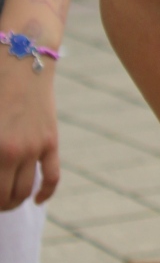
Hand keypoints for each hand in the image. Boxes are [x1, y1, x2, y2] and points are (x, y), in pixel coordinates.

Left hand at [0, 47, 59, 207]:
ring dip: (15, 202)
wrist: (21, 60)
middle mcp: (11, 152)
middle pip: (4, 196)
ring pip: (25, 191)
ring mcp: (33, 148)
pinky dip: (45, 193)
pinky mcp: (49, 141)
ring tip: (8, 202)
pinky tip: (38, 201)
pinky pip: (52, 176)